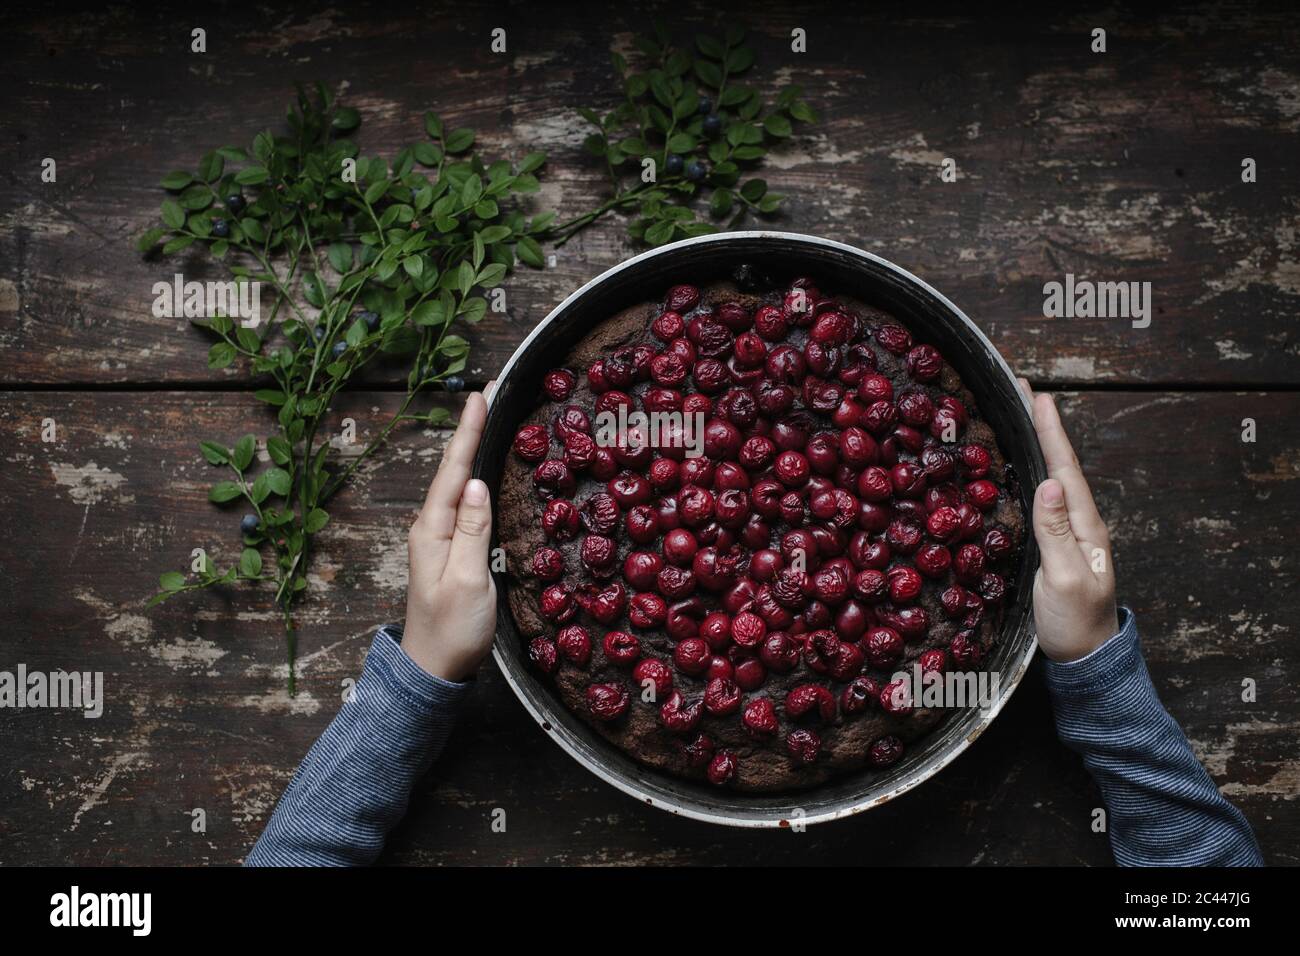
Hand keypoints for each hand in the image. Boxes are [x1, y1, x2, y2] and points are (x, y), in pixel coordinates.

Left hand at [400, 386, 496, 681]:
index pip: (453, 471)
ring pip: (456, 483)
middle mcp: (430, 527)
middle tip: (489, 394)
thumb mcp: (468, 581)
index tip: (481, 396)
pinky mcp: (449, 549)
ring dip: (471, 449)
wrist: (433, 669)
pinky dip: (473, 476)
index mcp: (432, 530)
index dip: (468, 432)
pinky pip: (462, 502)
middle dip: (470, 430)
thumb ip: (472, 531)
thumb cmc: (452, 630)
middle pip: (452, 469)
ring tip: (488, 418)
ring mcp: (437, 538)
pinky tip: (482, 470)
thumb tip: (476, 483)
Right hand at [1019, 379, 1118, 662]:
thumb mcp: (1065, 579)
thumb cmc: (1076, 624)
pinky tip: (1019, 469)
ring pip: (1050, 479)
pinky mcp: (1053, 548)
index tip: (1038, 396)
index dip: (1051, 432)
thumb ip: (1056, 532)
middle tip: (1023, 392)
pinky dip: (1030, 474)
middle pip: (1058, 465)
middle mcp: (1079, 524)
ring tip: (1020, 417)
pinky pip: (1041, 500)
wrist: (1084, 662)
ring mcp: (1067, 536)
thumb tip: (1047, 482)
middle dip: (1042, 427)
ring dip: (1037, 446)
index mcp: (1085, 527)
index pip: (1065, 469)